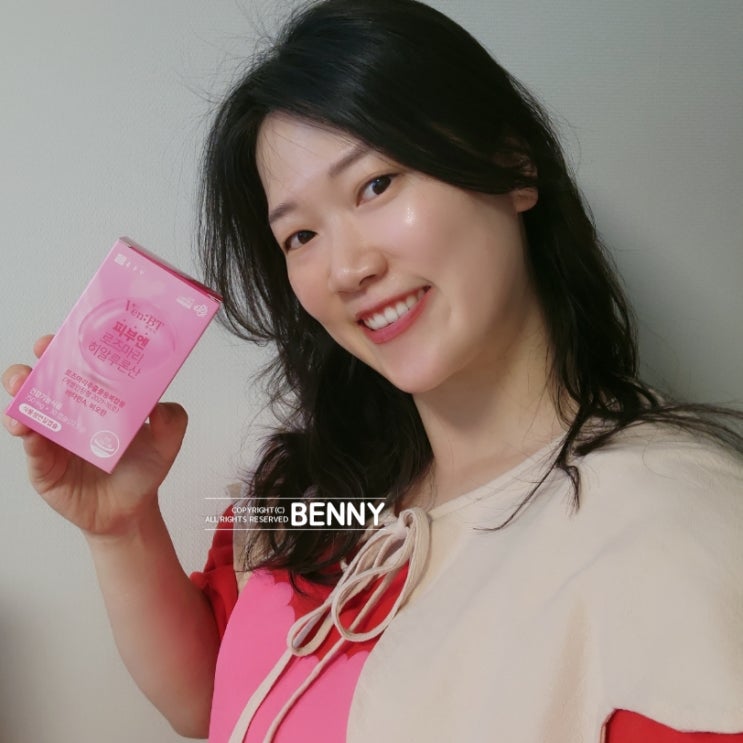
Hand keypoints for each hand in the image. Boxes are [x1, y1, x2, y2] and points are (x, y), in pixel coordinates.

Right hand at [3, 335, 187, 536]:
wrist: (130, 512)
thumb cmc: (144, 470)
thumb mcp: (167, 440)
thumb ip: (171, 419)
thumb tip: (159, 403)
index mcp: (98, 399)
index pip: (78, 365)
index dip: (70, 346)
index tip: (68, 333)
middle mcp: (71, 412)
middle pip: (43, 379)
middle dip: (37, 362)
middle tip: (42, 353)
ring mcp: (53, 437)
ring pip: (26, 406)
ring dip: (20, 391)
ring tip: (22, 387)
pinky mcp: (43, 463)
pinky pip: (29, 443)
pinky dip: (25, 431)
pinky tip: (27, 426)